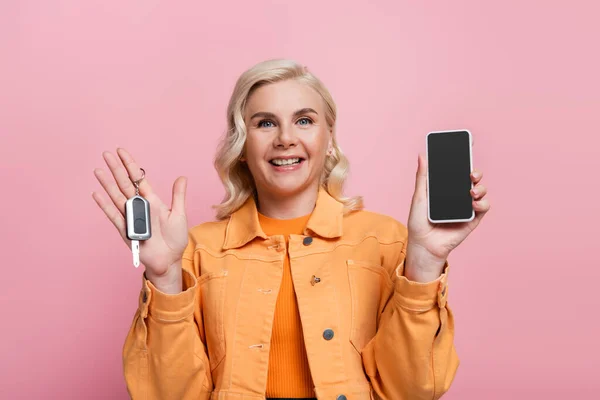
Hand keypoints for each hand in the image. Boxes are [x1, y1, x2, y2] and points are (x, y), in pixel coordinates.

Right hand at [92, 148, 188, 288]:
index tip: (121, 151)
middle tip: (106, 154)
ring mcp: (131, 217)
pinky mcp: (126, 230)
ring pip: (117, 197)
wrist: (169, 260)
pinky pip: (114, 216)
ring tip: (98, 170)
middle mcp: (139, 206)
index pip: (138, 179)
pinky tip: (97, 194)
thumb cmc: (175, 239)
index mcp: (152, 201)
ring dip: (107, 184)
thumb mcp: (179, 214)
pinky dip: (105, 205)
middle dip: (116, 169)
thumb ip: (178, 196)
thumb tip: (182, 177)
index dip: (130, 165)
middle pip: (125, 184)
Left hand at [405, 154, 490, 280]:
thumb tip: (422, 155)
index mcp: (446, 188)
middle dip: (475, 173)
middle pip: (472, 179)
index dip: (464, 159)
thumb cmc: (419, 223)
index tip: (467, 146)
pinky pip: (483, 207)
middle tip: (471, 173)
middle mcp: (458, 196)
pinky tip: (474, 202)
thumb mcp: (419, 197)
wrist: (424, 245)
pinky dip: (482, 203)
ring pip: (481, 191)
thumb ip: (423, 177)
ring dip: (481, 188)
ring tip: (472, 191)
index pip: (457, 171)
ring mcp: (466, 207)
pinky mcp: (472, 219)